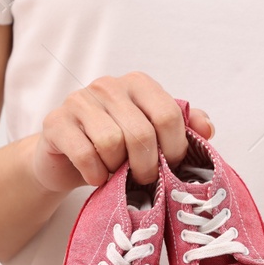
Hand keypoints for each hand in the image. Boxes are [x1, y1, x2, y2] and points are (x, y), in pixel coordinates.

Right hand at [31, 72, 213, 192]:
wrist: (64, 160)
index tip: (171, 167)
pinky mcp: (56, 122)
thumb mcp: (151, 137)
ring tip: (116, 175)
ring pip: (111, 142)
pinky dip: (95, 174)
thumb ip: (182, 128)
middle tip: (144, 180)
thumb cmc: (114, 148)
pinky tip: (97, 177)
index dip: (175, 148)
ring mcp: (79, 101)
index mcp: (137, 83)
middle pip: (141, 132)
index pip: (168, 113)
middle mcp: (108, 86)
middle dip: (147, 166)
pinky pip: (85, 154)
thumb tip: (207, 130)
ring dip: (117, 170)